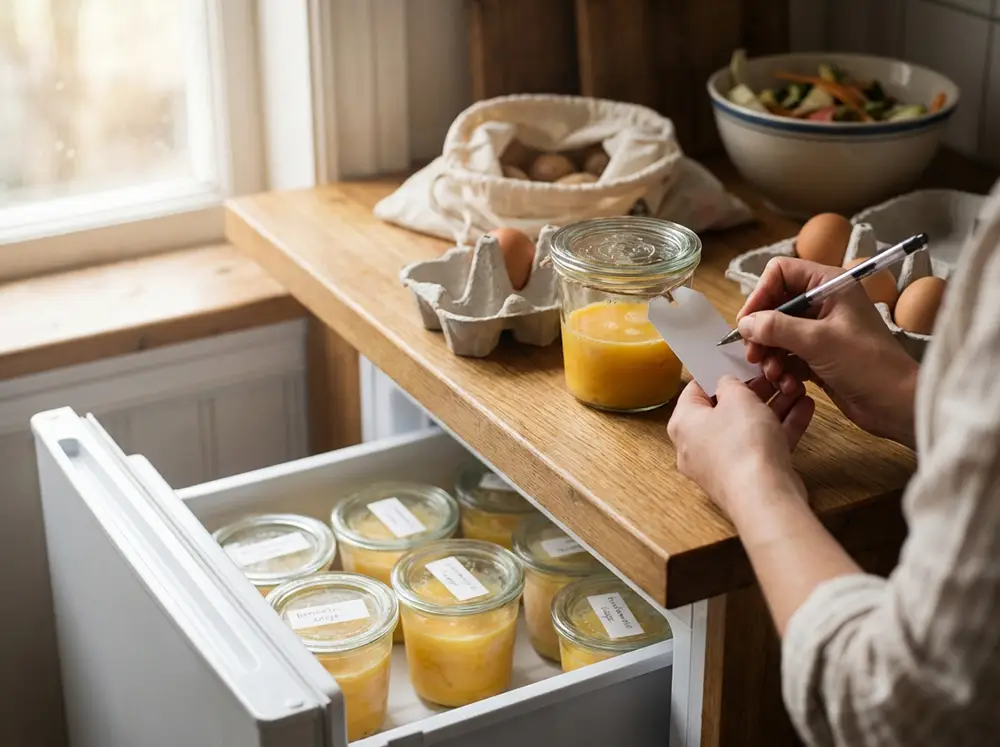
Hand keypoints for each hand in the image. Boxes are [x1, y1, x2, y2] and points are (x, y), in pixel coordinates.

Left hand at [667, 375, 813, 518]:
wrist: (764, 495)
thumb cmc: (742, 445)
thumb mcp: (737, 398)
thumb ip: (731, 383)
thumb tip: (727, 382)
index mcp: (684, 424)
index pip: (695, 391)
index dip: (717, 374)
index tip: (736, 364)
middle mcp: (697, 446)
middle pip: (725, 410)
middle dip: (755, 391)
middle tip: (773, 376)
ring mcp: (723, 463)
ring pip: (749, 428)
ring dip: (774, 407)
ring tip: (795, 388)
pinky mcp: (748, 476)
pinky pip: (764, 445)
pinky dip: (783, 427)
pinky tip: (804, 408)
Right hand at [737, 257, 918, 447]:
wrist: (896, 404)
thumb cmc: (868, 365)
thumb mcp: (817, 341)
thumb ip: (776, 327)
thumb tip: (744, 323)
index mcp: (830, 285)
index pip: (781, 273)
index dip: (760, 295)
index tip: (747, 323)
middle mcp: (824, 302)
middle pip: (774, 306)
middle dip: (761, 332)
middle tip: (754, 355)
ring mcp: (820, 329)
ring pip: (777, 333)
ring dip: (770, 355)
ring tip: (774, 375)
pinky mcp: (818, 355)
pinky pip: (787, 355)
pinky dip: (782, 369)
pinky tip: (789, 384)